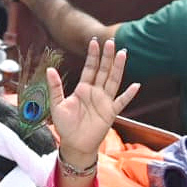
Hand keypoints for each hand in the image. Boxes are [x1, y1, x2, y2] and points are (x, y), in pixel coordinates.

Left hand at [48, 38, 139, 161]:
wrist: (74, 144)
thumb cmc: (65, 126)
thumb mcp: (57, 105)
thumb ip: (55, 87)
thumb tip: (50, 70)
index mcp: (83, 88)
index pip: (90, 68)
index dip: (92, 56)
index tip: (95, 42)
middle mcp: (95, 92)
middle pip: (104, 70)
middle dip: (107, 56)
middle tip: (111, 41)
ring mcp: (105, 101)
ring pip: (113, 81)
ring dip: (118, 68)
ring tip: (123, 53)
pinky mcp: (110, 113)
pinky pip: (121, 102)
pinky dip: (128, 95)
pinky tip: (136, 85)